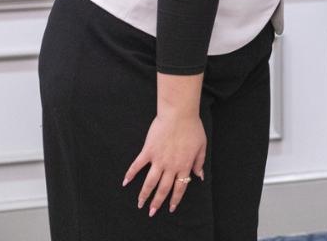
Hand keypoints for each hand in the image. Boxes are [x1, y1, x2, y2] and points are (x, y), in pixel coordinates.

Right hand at [123, 101, 205, 215]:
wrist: (179, 114)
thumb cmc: (192, 128)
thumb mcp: (201, 146)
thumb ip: (199, 162)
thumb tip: (200, 176)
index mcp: (184, 165)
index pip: (180, 187)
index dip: (175, 199)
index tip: (171, 208)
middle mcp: (170, 166)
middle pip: (163, 188)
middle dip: (157, 202)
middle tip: (152, 212)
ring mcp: (158, 159)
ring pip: (150, 182)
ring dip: (144, 194)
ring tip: (139, 204)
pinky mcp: (148, 151)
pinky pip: (137, 165)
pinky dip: (130, 174)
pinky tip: (125, 183)